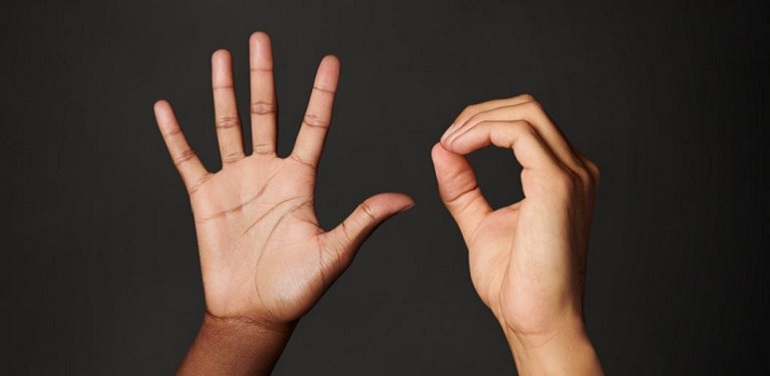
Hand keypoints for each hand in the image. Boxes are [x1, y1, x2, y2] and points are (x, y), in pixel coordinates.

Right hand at [156, 32, 412, 374]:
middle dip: (263, 76)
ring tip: (222, 56)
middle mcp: (268, 172)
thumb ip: (364, 220)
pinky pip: (187, 159)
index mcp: (300, 180)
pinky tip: (166, 108)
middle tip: (261, 39)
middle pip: (265, 113)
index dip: (321, 94)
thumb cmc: (298, 288)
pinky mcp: (206, 198)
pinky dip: (175, 134)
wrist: (255, 313)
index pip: (313, 126)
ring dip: (223, 91)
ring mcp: (236, 182)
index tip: (330, 61)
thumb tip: (406, 200)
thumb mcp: (335, 252)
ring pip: (228, 125)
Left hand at [431, 94, 601, 373]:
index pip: (526, 123)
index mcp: (562, 177)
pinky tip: (459, 149)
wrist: (535, 321)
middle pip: (527, 108)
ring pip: (525, 112)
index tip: (449, 144)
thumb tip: (442, 149)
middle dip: (479, 114)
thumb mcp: (480, 223)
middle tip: (447, 139)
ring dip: (478, 121)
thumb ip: (463, 187)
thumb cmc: (516, 283)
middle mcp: (575, 170)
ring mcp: (572, 174)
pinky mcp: (558, 184)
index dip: (483, 123)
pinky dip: (484, 132)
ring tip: (450, 144)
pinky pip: (520, 133)